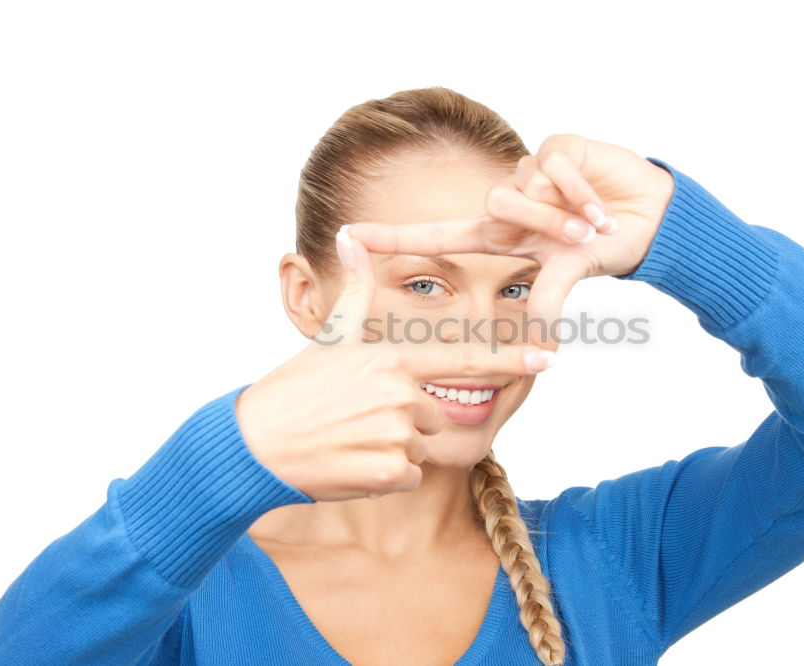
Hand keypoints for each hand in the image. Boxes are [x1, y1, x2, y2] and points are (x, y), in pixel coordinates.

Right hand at [233, 230, 554, 501]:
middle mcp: (401, 394)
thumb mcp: (330, 337)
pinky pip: (409, 476)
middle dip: (406, 422)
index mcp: (393, 359)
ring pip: (422, 448)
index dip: (508, 358)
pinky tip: (352, 464)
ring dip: (395, 451)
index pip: (464, 358)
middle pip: (436, 415)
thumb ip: (356, 291)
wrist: (256, 443)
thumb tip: (350, 237)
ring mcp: (397, 434)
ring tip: (352, 439)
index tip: (547, 356)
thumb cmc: (295, 389)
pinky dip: (385, 478)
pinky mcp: (389, 473)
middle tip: (359, 419)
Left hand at [346, 133, 674, 349]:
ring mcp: (529, 172)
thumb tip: (543, 351)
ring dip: (566, 212)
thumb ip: (547, 302)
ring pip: (524, 186)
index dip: (391, 239)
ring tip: (594, 220)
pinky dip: (583, 190)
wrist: (651, 219)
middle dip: (542, 226)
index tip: (346, 237)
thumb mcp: (571, 277)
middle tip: (578, 237)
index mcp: (500, 237)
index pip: (434, 237)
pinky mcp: (556, 146)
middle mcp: (508, 203)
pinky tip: (603, 201)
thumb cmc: (605, 250)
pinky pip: (554, 165)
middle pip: (495, 207)